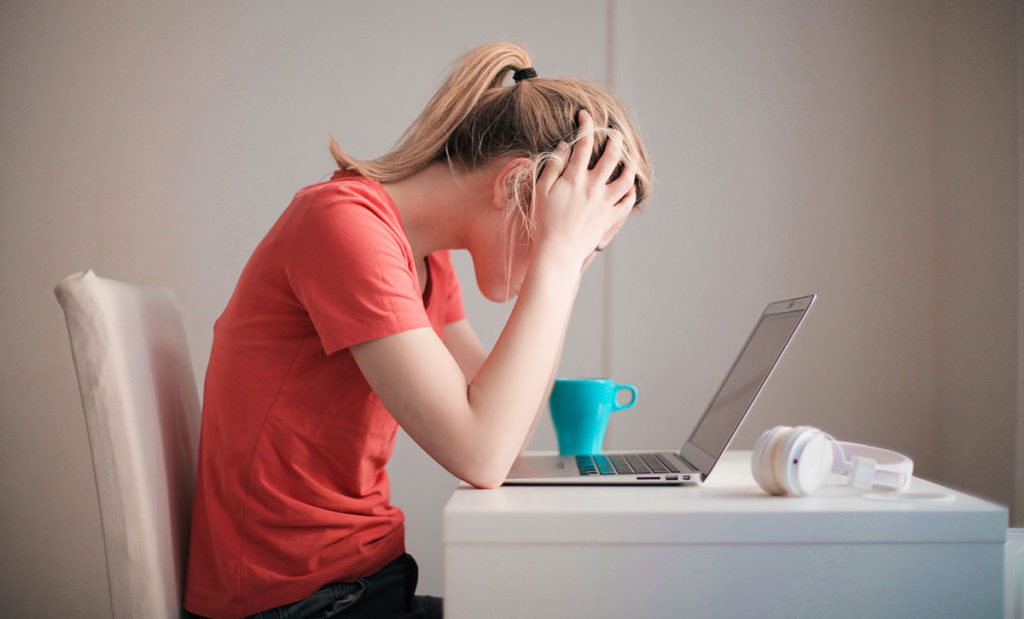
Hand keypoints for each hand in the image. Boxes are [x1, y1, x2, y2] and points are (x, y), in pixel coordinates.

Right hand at [533, 109, 637, 268]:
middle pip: (612, 155)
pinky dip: (631, 191)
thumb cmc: (544, 222)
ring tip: (628, 157)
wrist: (557, 252)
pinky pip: (627, 202)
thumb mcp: (541, 191)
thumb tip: (566, 147)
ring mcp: (605, 203)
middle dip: (615, 139)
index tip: (585, 115)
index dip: (586, 124)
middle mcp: (594, 187)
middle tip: (614, 132)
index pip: (584, 143)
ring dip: (629, 164)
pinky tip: (629, 185)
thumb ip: (553, 166)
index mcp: (575, 178)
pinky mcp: (610, 218)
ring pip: (627, 177)